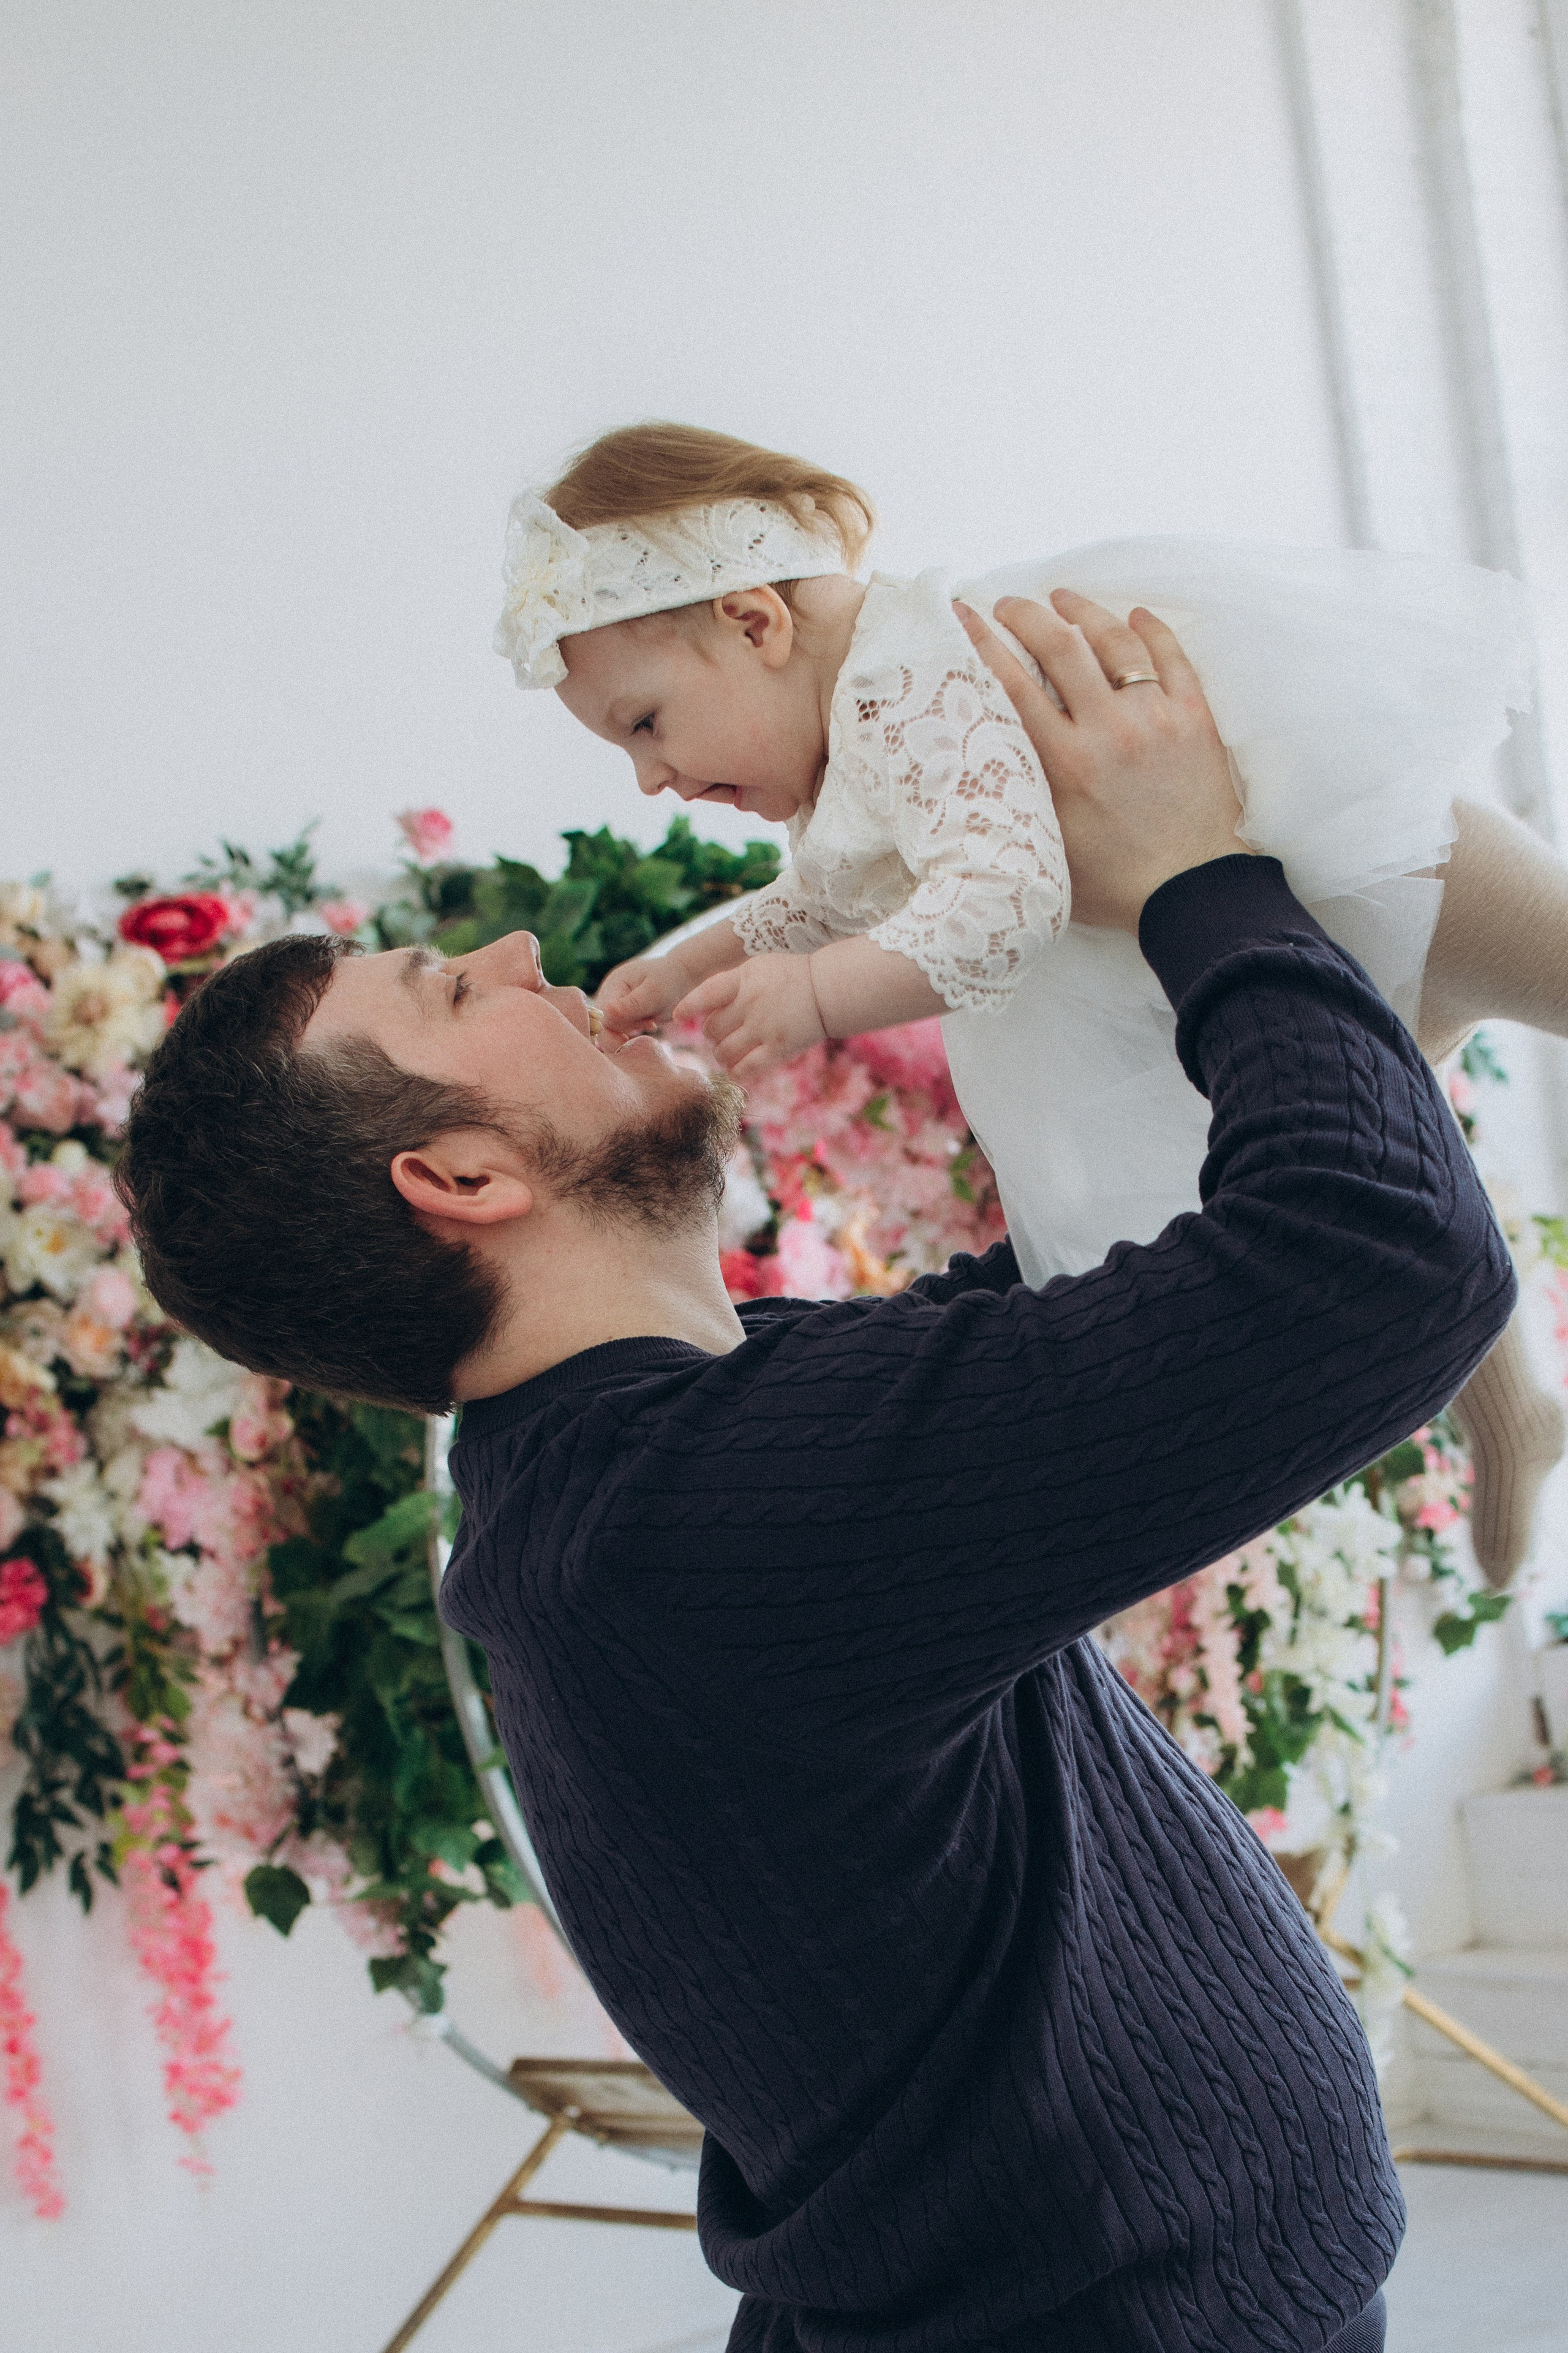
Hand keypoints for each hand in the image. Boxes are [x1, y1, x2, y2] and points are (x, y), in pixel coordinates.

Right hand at [595, 950, 694, 1039]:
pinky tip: (649, 1023)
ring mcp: (614, 1004)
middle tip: (652, 1023)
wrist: (680, 979)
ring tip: (652, 1021)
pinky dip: (635, 1031)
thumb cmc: (670, 982)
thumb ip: (632, 1004)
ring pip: (613, 1030)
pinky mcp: (621, 1013)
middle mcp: (609, 994)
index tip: (650, 1023)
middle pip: (606, 1024)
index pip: (603, 1015)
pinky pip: (620, 1030)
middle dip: (629, 1028)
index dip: (622, 1025)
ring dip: (634, 1029)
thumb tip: (606, 1011)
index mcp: (614, 984)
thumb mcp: (654, 993)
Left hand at [674, 953, 825, 1081]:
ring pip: (724, 1051)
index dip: (688, 1007)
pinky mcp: (779, 1048)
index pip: (706, 994)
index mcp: (745, 980)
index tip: (677, 1016)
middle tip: (720, 1034)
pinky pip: (746, 1068)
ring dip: (721, 1055)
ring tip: (728, 1052)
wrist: (828, 989)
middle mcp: (752, 1003)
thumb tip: (699, 1006)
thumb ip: (731, 983)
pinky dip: (736, 1071)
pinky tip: (737, 1069)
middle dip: (712, 1035)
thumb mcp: (758, 967)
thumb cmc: (791, 976)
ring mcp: (765, 1027)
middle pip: (712, 1029)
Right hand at [955, 590, 1246, 932]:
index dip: (981, 642)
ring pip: (1115, 640)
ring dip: (1084, 611)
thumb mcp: (1046, 845)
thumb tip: (986, 758)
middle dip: (1026, 614)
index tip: (963, 616)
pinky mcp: (1195, 718)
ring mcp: (1156, 718)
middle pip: (1059, 645)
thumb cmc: (1114, 883)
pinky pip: (1171, 657)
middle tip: (1009, 604)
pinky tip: (1134, 617)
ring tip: (1063, 598)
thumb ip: (1020, 796)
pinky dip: (1149, 631)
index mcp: (1065, 763)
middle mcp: (1109, 730)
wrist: (1191, 893)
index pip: (1012, 683)